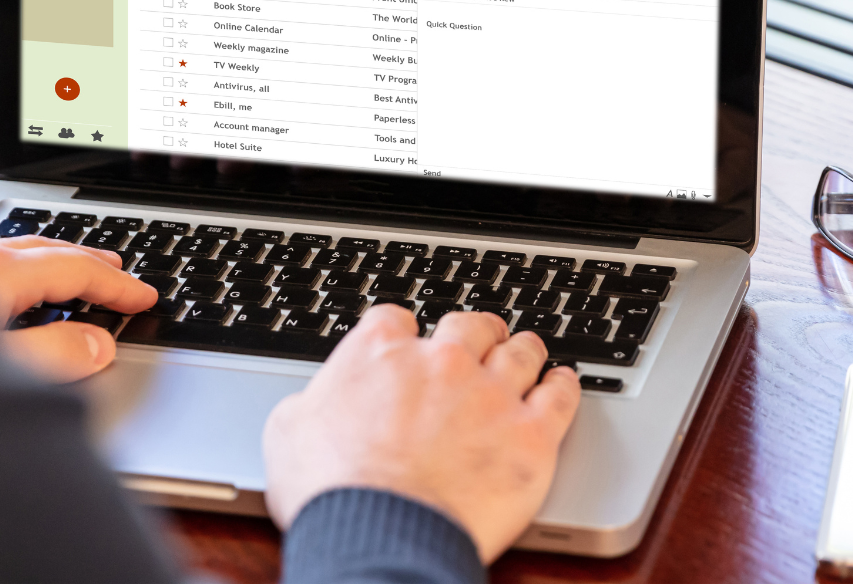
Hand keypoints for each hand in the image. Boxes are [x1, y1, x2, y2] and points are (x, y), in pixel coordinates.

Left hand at [0, 236, 157, 381]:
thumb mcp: (0, 371)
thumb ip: (56, 357)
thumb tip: (97, 344)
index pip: (73, 269)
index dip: (115, 284)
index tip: (144, 296)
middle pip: (41, 249)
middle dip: (85, 259)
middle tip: (118, 273)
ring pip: (5, 252)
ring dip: (45, 262)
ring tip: (68, 277)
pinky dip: (9, 270)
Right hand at [263, 305, 580, 562]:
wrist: (380, 534)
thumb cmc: (331, 491)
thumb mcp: (288, 433)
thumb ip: (309, 403)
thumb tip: (311, 406)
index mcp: (379, 353)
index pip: (395, 319)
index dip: (403, 333)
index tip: (408, 346)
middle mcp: (439, 360)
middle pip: (469, 325)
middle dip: (474, 331)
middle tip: (480, 339)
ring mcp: (490, 393)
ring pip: (520, 351)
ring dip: (524, 349)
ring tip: (528, 351)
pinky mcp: (530, 435)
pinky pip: (560, 396)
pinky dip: (564, 385)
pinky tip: (564, 382)